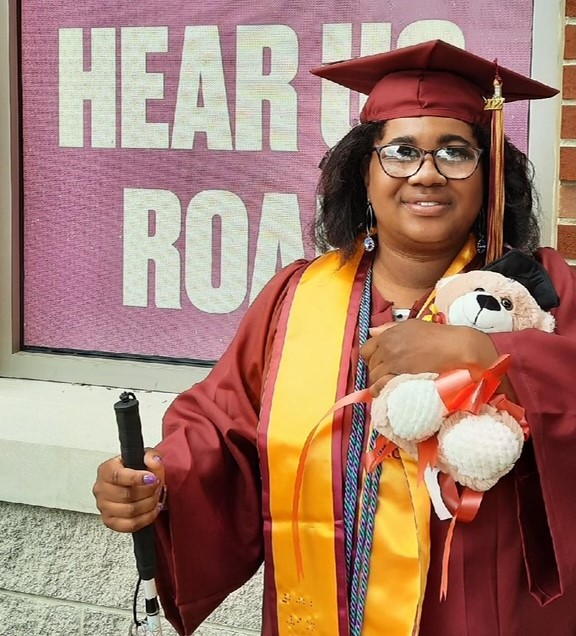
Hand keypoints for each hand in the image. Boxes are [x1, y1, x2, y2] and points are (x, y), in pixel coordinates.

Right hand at [92, 450, 164, 532]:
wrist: (136, 483)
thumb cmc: (138, 470)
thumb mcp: (146, 456)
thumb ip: (151, 455)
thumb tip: (153, 461)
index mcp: (106, 470)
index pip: (118, 476)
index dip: (137, 478)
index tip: (152, 478)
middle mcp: (101, 489)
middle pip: (126, 495)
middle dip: (147, 491)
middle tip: (157, 486)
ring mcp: (104, 507)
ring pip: (129, 511)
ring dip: (148, 504)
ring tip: (155, 496)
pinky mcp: (110, 521)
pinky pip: (129, 525)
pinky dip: (146, 518)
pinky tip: (152, 509)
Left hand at [361, 319, 498, 395]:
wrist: (456, 347)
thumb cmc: (439, 335)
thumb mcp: (412, 326)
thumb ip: (390, 328)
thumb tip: (372, 331)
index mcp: (389, 334)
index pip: (366, 349)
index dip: (372, 358)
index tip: (380, 364)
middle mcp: (387, 346)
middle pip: (370, 364)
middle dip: (376, 370)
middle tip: (387, 376)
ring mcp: (393, 361)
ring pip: (374, 376)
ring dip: (379, 381)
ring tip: (388, 386)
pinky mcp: (400, 374)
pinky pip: (381, 385)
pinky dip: (380, 390)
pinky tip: (383, 393)